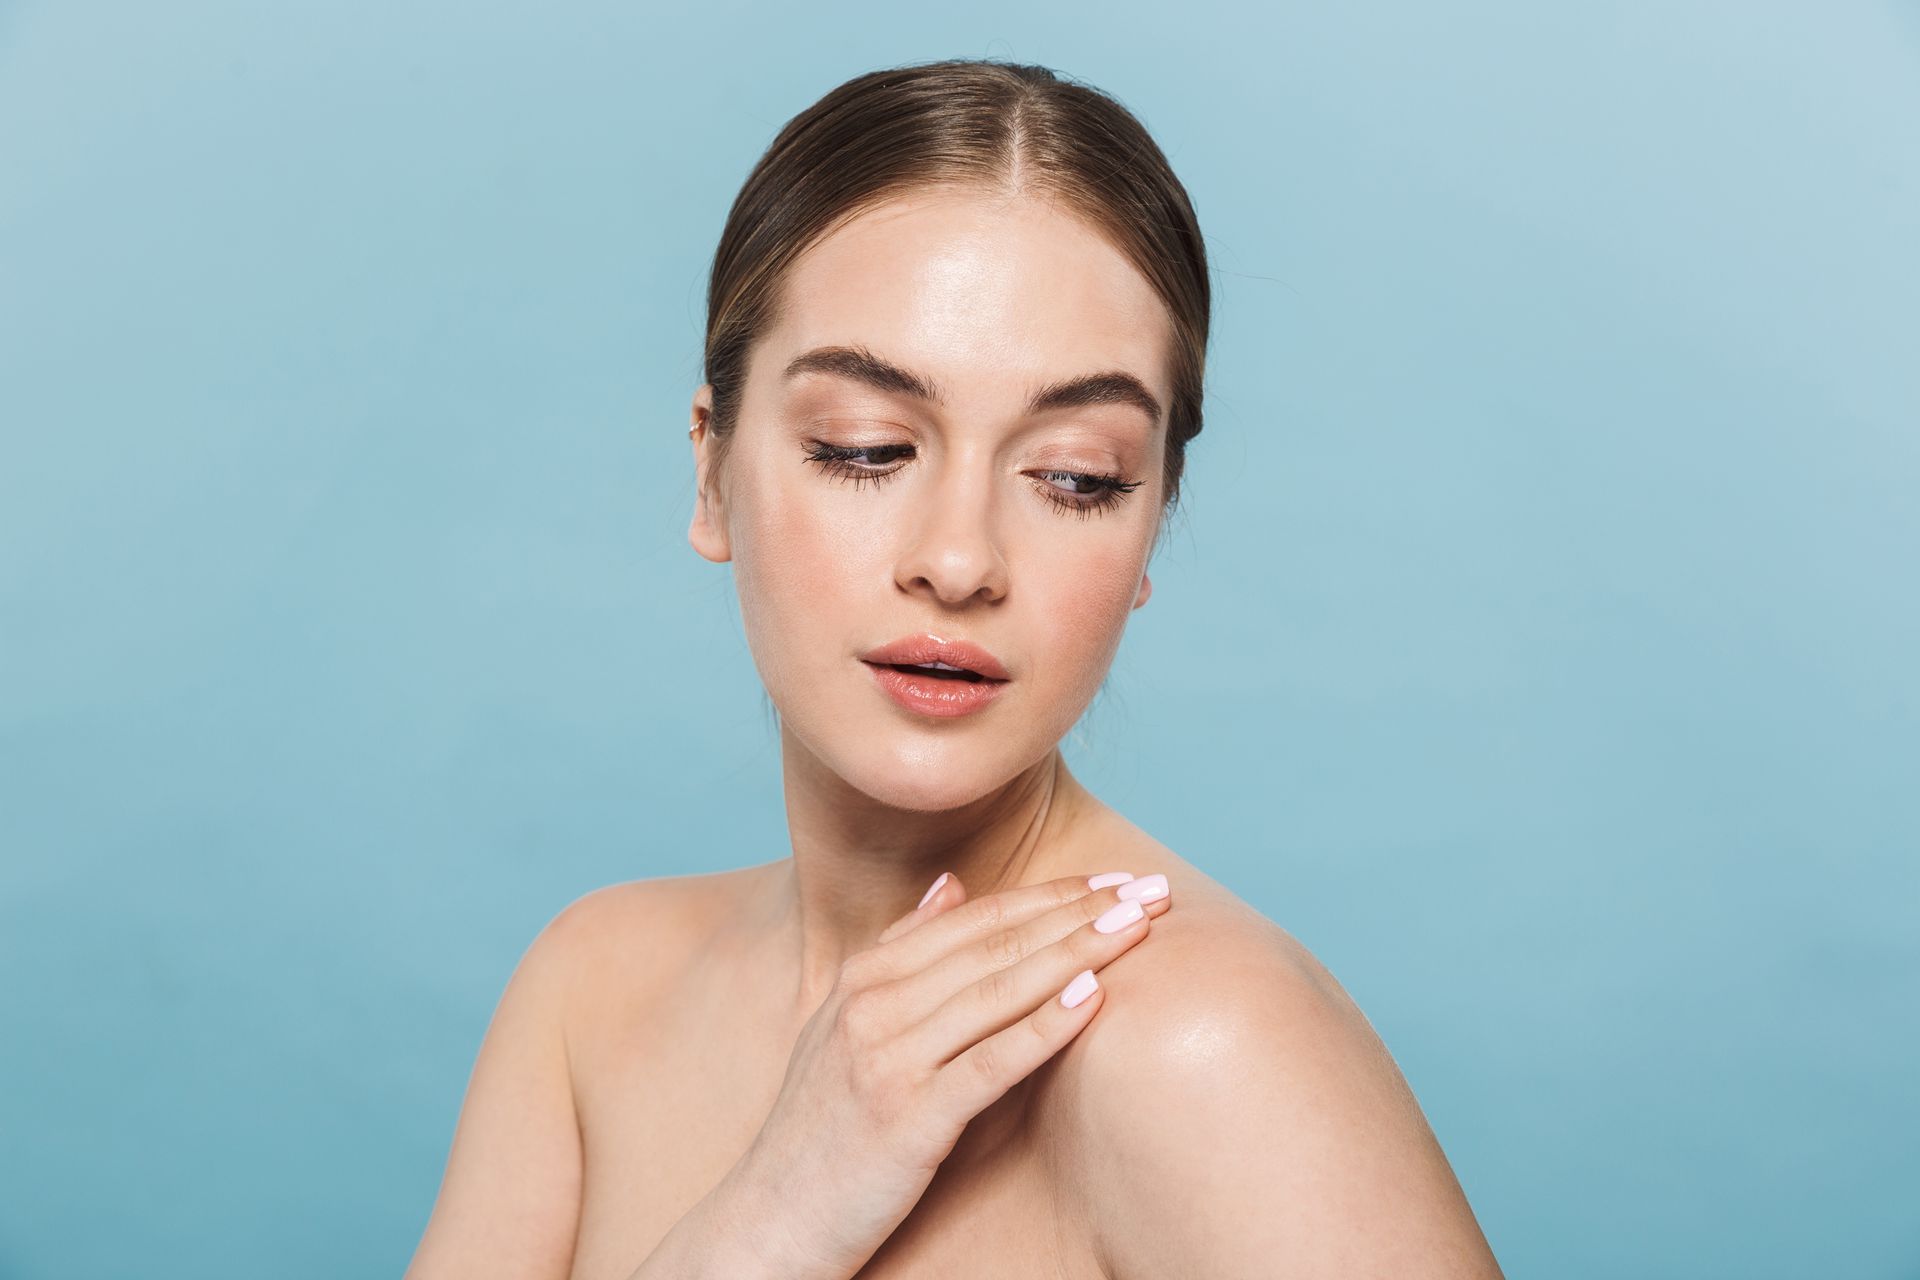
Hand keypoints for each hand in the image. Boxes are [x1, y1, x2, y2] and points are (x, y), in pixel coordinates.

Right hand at [727, 869, 1171, 1277]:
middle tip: (1152, 890)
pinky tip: (1092, 998)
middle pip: (996, 943)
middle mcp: (872, 1005)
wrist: (767, 1223)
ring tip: (1138, 928)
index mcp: (863, 976)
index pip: (977, 917)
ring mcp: (885, 1059)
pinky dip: (1043, 1026)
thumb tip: (952, 885)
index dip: (1052, 892)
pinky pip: (988, 1063)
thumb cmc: (819, 1129)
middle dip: (1081, 911)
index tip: (1117, 877)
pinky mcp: (905, 1119)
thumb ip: (899, 953)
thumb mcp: (842, 1025)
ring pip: (998, 990)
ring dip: (1077, 953)